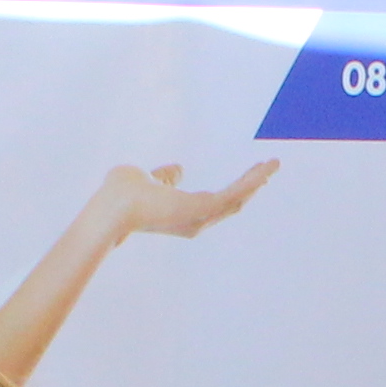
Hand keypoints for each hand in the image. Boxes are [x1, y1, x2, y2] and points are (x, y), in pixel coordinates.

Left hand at [100, 158, 276, 240]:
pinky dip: (250, 181)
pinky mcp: (202, 209)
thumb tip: (178, 169)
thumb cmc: (121, 195)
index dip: (232, 190)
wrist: (111, 207)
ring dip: (256, 181)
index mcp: (183, 216)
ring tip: (273, 164)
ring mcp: (199, 218)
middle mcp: (195, 222)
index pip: (215, 202)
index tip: (247, 176)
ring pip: (236, 198)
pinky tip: (263, 169)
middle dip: (251, 185)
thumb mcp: (148, 180)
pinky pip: (233, 194)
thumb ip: (164, 177)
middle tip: (268, 169)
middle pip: (231, 203)